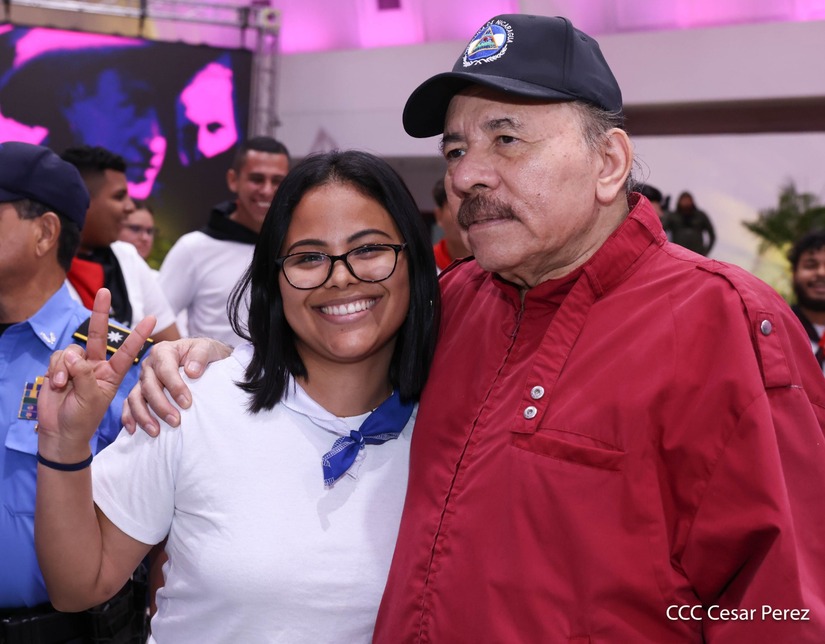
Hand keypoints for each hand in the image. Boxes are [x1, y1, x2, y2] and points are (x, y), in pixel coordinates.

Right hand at [38, 289, 154, 459]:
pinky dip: (55, 369)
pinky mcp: (60, 368)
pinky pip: (58, 357)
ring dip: (65, 366)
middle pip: (99, 334)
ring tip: (63, 385)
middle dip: (101, 312)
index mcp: (113, 374)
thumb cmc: (82, 420)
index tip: (152, 318)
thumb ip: (84, 375)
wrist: (60, 433)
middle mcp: (97, 365)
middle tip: (105, 291)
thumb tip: (74, 355)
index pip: (129, 350)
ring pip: (72, 350)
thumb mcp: (90, 398)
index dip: (139, 335)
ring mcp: (77, 366)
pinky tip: (55, 384)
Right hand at [122, 337, 231, 434]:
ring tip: (155, 432)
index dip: (175, 387)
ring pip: (136, 398)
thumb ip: (201, 355)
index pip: (165, 370)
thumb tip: (192, 372)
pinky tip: (134, 430)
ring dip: (143, 416)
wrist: (203, 358)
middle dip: (161, 406)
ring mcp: (142, 379)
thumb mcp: (208, 348)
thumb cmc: (205, 353)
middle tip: (176, 422)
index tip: (187, 403)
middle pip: (149, 386)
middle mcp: (149, 364)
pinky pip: (129, 404)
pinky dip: (129, 417)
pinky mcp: (140, 391)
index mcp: (163, 351)